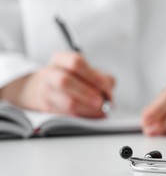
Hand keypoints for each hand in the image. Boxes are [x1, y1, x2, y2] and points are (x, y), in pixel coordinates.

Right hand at [0, 51, 114, 117]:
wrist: (48, 88)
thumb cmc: (75, 78)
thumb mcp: (90, 72)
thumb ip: (104, 80)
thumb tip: (109, 96)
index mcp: (61, 59)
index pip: (75, 62)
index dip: (91, 75)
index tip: (102, 85)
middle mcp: (50, 73)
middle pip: (65, 81)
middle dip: (86, 93)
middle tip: (100, 101)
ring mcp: (46, 91)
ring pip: (66, 102)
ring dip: (87, 108)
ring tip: (100, 110)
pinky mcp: (47, 108)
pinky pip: (66, 115)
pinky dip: (82, 116)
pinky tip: (92, 115)